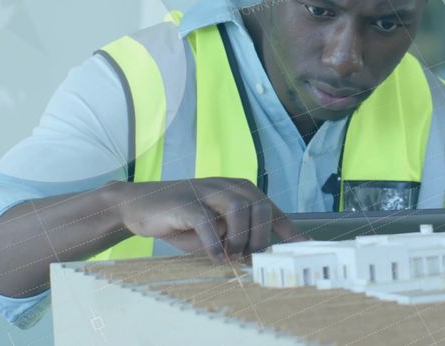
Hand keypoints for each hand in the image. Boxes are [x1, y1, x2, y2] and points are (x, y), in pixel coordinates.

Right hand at [109, 178, 306, 261]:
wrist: (139, 206)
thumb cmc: (182, 221)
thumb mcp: (214, 231)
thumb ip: (236, 238)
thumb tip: (257, 258)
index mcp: (239, 191)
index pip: (271, 209)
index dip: (288, 229)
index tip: (304, 247)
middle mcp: (227, 187)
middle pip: (259, 206)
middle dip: (260, 236)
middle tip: (252, 257)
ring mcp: (206, 192)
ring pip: (238, 209)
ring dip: (239, 237)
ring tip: (232, 256)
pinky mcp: (186, 203)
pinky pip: (206, 221)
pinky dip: (214, 242)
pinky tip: (216, 257)